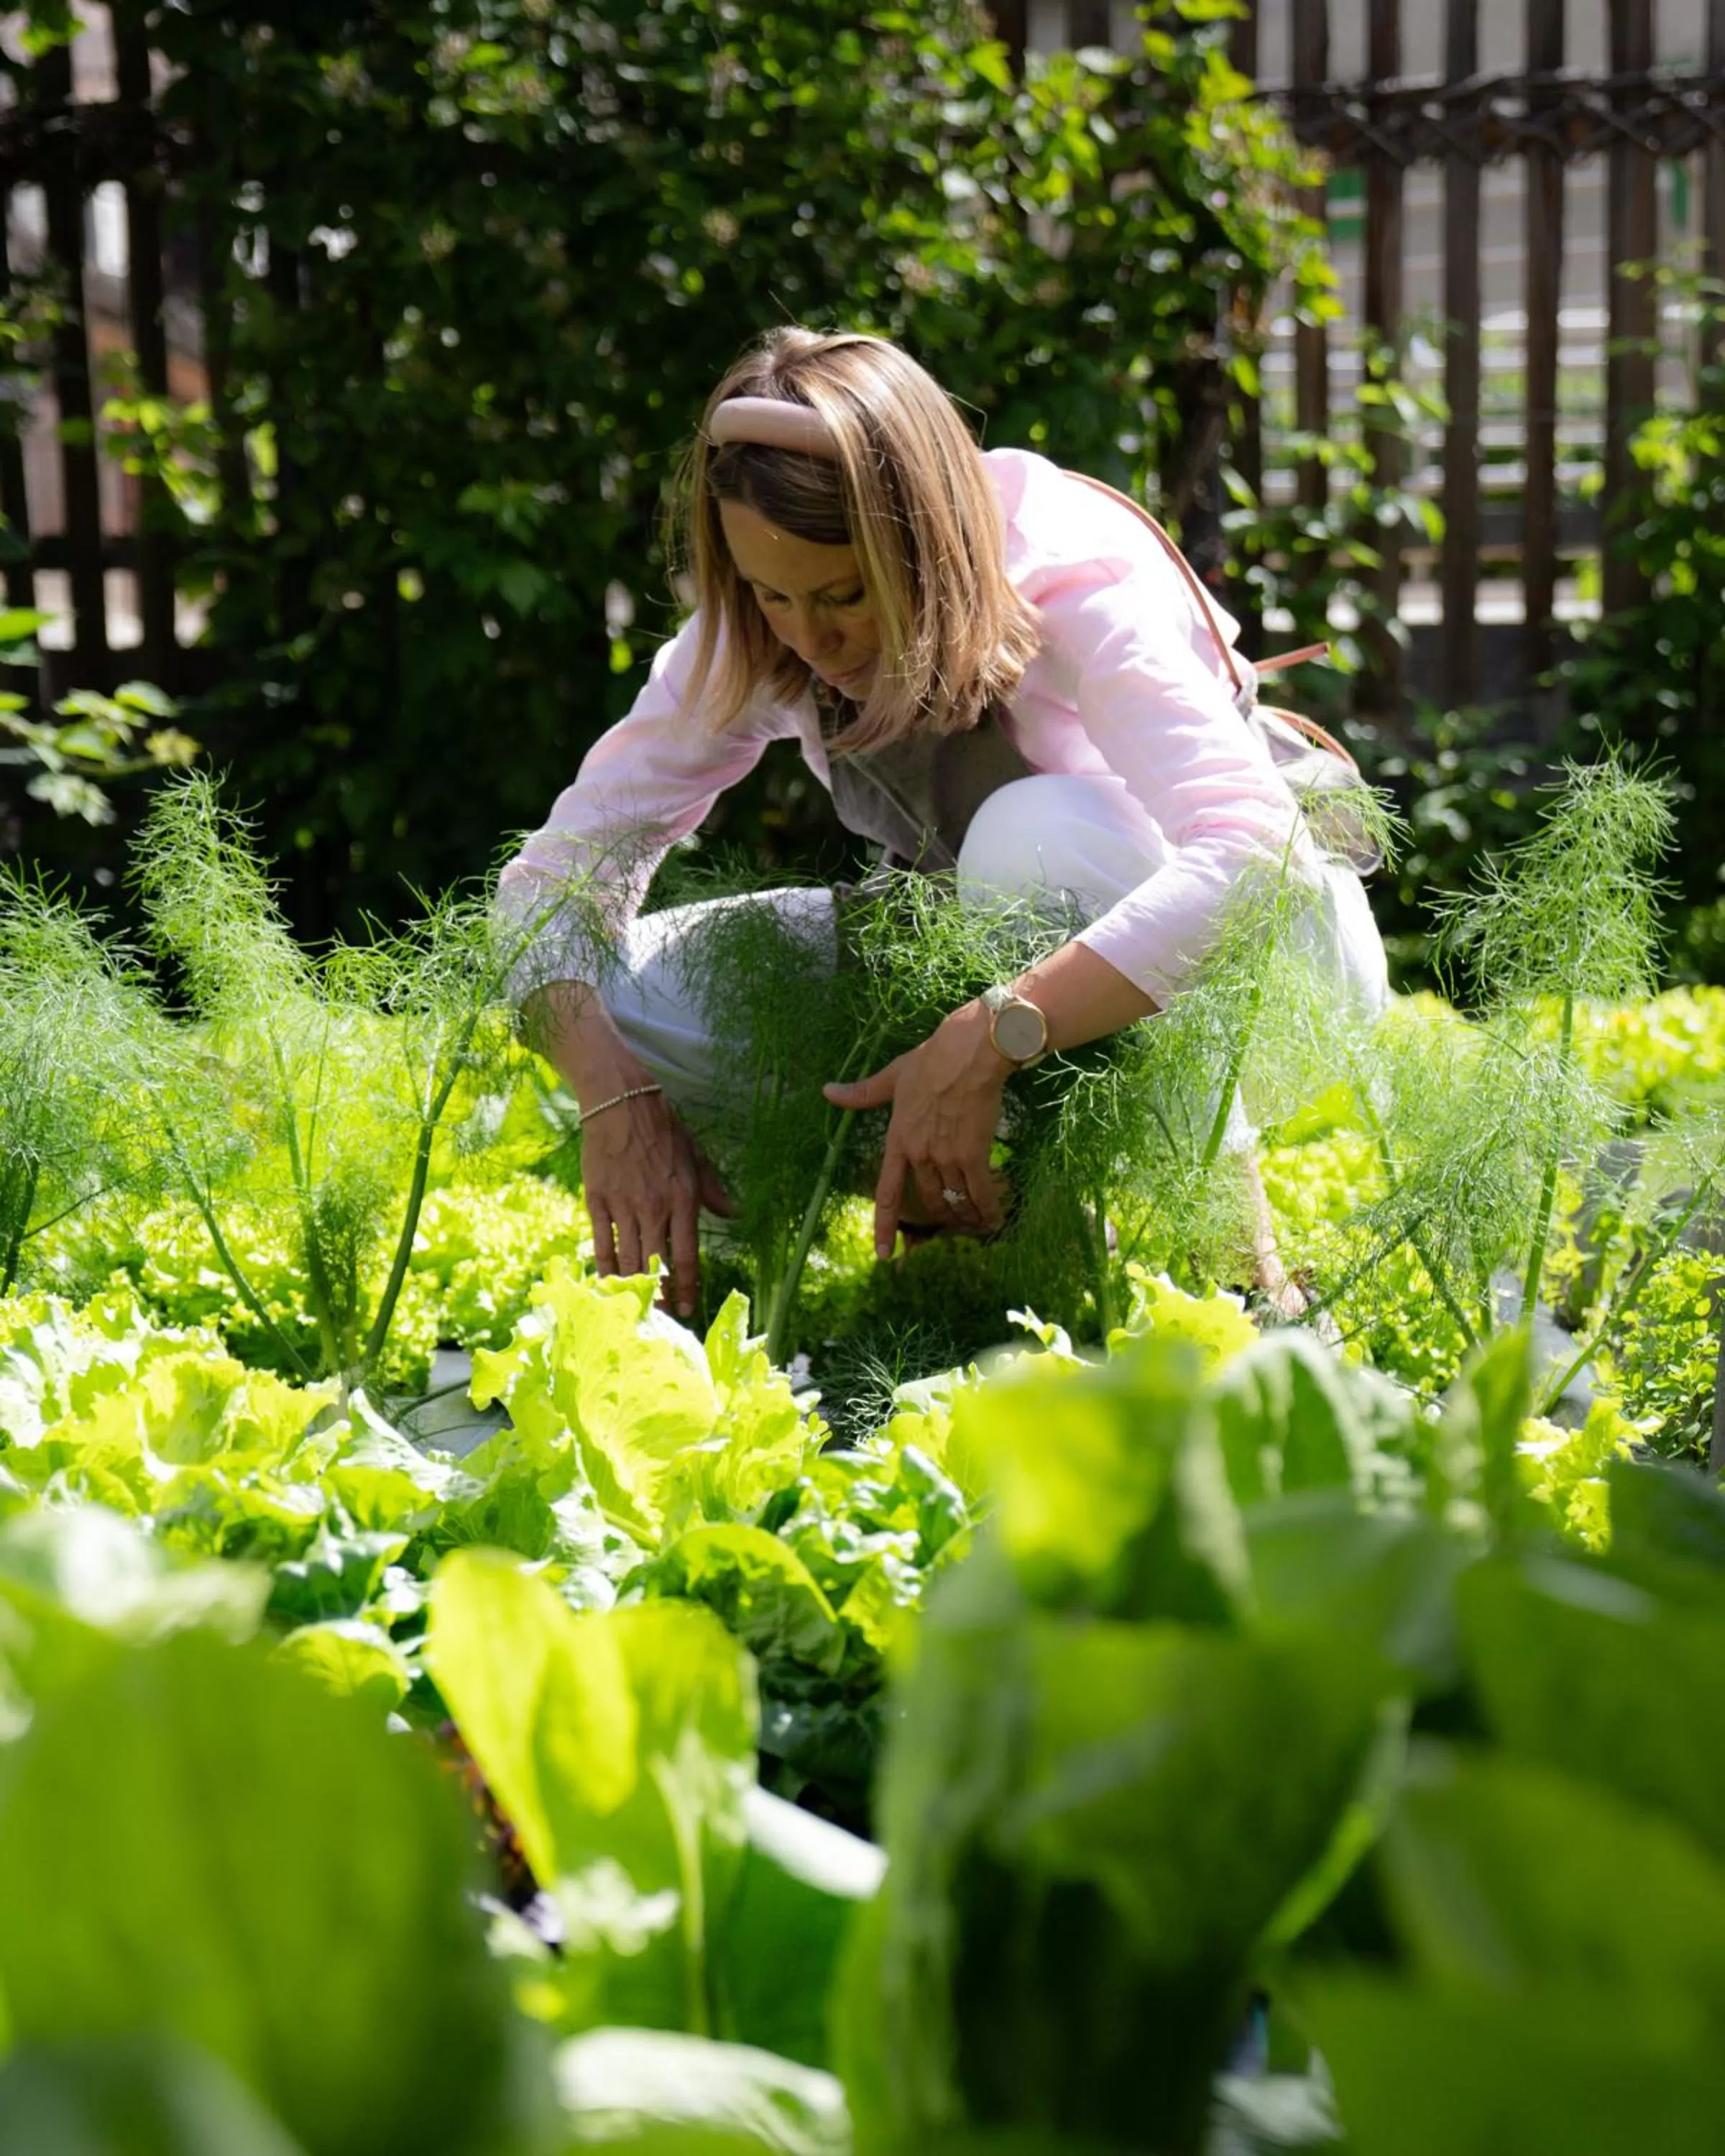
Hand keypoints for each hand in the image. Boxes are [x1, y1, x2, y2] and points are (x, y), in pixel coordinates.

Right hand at [531, 988, 731, 1319]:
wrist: (619, 1101)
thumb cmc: (662, 1128)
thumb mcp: (695, 1156)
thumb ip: (713, 1189)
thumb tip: (735, 1213)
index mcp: (682, 1199)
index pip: (686, 1257)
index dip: (686, 1289)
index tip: (687, 1311)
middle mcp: (653, 1208)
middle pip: (656, 1267)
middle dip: (659, 1299)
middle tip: (660, 1321)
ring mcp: (623, 1207)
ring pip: (629, 1261)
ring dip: (633, 1290)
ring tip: (636, 1311)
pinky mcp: (597, 1201)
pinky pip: (601, 1244)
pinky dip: (605, 1268)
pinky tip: (608, 1285)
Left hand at [823, 1002, 1009, 1259]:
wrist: (970, 1052)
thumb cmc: (932, 1059)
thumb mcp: (893, 1077)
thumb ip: (863, 1093)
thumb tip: (827, 1092)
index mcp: (897, 1139)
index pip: (885, 1192)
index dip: (883, 1227)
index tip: (883, 1254)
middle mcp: (919, 1154)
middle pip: (928, 1201)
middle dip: (941, 1218)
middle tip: (955, 1224)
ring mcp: (947, 1157)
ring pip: (955, 1201)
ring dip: (966, 1217)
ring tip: (977, 1223)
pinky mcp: (974, 1154)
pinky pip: (980, 1194)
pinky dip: (988, 1210)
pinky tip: (995, 1220)